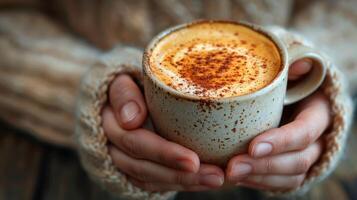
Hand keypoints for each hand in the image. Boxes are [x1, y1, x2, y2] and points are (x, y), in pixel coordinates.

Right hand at [103, 74, 223, 191]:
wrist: (122, 96)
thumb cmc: (130, 84)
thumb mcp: (123, 80)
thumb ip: (124, 94)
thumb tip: (130, 119)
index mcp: (109, 119)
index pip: (134, 140)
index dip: (162, 153)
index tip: (192, 161)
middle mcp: (112, 143)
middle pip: (143, 166)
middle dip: (179, 173)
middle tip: (215, 175)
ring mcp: (120, 158)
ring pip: (148, 178)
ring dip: (183, 182)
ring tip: (215, 179)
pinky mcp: (132, 168)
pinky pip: (153, 183)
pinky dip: (179, 183)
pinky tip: (203, 181)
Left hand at [226, 59, 330, 190]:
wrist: (291, 92)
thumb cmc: (288, 78)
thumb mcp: (293, 65)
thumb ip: (295, 62)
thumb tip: (299, 64)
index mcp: (319, 111)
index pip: (304, 131)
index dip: (281, 141)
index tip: (252, 146)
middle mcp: (318, 138)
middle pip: (298, 160)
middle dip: (265, 165)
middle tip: (233, 167)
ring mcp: (306, 154)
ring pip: (290, 176)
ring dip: (259, 177)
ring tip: (231, 174)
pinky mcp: (292, 166)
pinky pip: (282, 183)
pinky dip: (260, 182)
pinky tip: (238, 177)